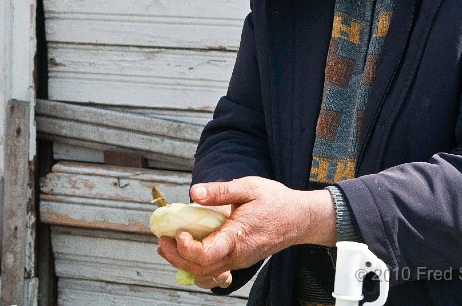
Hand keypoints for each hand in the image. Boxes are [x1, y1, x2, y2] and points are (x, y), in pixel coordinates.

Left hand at [156, 177, 335, 283]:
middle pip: (199, 269)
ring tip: (168, 246)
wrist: (300, 218)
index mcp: (238, 238)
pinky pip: (214, 272)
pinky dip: (196, 266)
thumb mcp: (248, 187)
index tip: (179, 231)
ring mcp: (238, 261)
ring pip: (205, 274)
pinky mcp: (239, 261)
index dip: (186, 247)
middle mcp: (237, 256)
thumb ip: (220, 191)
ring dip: (183, 263)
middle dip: (175, 256)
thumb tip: (193, 192)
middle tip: (161, 239)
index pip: (206, 255)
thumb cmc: (276, 201)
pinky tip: (188, 251)